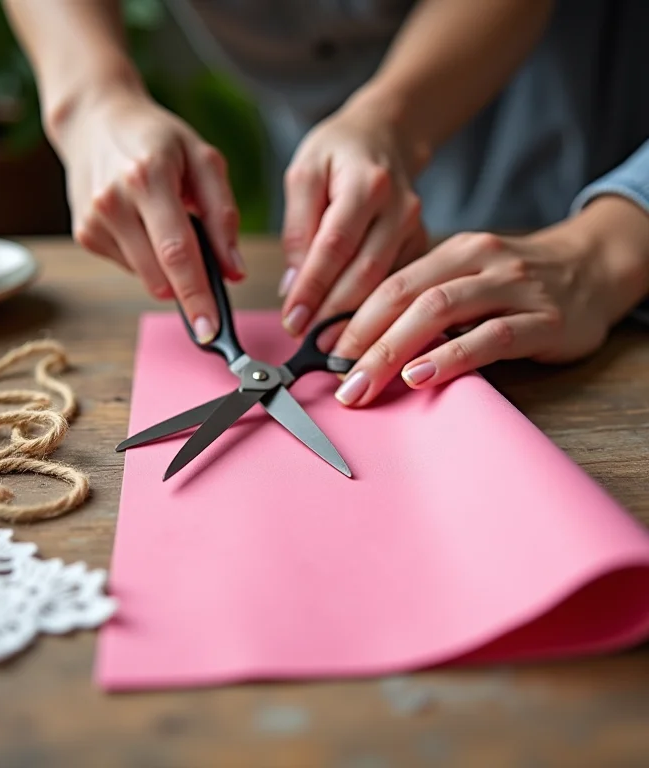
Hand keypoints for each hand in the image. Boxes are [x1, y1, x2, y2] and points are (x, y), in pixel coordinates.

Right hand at [55, 83, 244, 342]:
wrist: (95, 120)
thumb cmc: (157, 139)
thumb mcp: (203, 161)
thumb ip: (223, 216)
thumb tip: (234, 270)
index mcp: (148, 178)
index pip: (178, 253)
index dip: (197, 297)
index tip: (210, 331)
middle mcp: (114, 202)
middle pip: (160, 276)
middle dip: (189, 290)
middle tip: (208, 275)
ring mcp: (94, 221)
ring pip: (146, 278)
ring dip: (168, 270)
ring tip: (167, 226)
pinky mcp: (85, 234)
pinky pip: (131, 267)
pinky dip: (147, 257)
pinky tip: (144, 225)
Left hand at [279, 92, 426, 341]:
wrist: (384, 136)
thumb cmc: (338, 153)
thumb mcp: (304, 173)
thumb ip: (298, 228)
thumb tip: (293, 284)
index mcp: (367, 184)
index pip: (334, 245)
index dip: (313, 287)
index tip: (293, 320)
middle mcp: (399, 208)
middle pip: (366, 272)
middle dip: (334, 314)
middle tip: (307, 343)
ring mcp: (416, 229)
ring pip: (386, 285)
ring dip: (356, 321)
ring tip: (328, 348)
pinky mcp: (421, 245)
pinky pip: (400, 286)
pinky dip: (377, 314)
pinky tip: (356, 334)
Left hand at [332, 196, 648, 405]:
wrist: (593, 269)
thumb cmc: (517, 283)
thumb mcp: (467, 278)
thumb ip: (426, 301)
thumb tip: (362, 339)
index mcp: (453, 251)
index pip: (391, 283)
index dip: (352, 317)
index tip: (321, 349)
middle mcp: (479, 262)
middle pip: (407, 297)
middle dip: (363, 340)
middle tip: (336, 378)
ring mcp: (512, 287)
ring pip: (440, 312)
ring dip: (394, 351)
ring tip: (364, 383)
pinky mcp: (542, 320)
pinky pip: (489, 338)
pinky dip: (450, 357)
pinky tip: (421, 377)